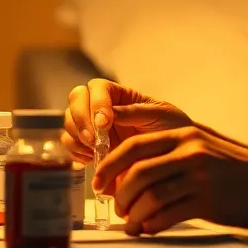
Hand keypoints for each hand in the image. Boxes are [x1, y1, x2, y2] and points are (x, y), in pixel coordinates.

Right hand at [62, 79, 191, 162]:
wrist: (177, 156)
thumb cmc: (173, 129)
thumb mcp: (161, 115)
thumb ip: (136, 112)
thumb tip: (111, 112)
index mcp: (120, 95)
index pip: (97, 87)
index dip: (96, 103)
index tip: (105, 123)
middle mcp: (102, 107)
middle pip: (76, 100)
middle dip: (80, 119)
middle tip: (94, 140)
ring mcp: (94, 127)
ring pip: (70, 123)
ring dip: (77, 136)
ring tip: (95, 152)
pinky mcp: (91, 148)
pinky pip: (72, 146)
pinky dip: (77, 152)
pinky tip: (94, 160)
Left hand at [91, 126, 247, 235]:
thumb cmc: (235, 169)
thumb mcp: (202, 146)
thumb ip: (170, 152)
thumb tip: (130, 170)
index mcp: (184, 134)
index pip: (133, 145)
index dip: (109, 165)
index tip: (99, 181)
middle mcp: (189, 151)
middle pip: (136, 172)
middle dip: (119, 193)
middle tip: (116, 205)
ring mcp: (199, 177)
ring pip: (149, 197)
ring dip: (134, 214)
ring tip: (132, 222)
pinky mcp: (207, 202)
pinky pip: (167, 216)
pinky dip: (151, 226)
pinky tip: (149, 229)